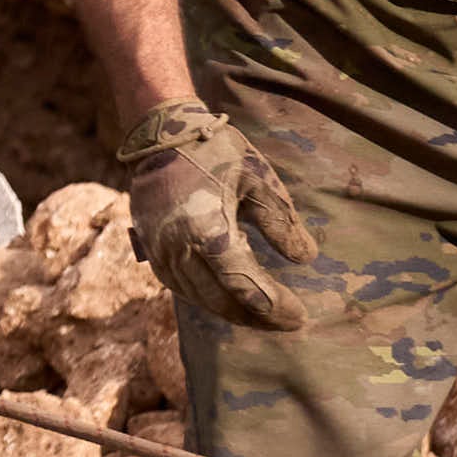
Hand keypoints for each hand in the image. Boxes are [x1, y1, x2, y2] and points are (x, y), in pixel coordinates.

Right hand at [116, 97, 319, 331]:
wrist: (159, 134)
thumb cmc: (214, 151)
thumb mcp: (257, 179)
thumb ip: (281, 222)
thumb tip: (306, 258)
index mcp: (207, 231)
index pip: (244, 286)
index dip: (274, 307)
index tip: (300, 317)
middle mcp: (179, 249)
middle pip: (221, 301)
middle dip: (257, 317)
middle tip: (287, 323)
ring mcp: (161, 252)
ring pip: (200, 299)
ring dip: (233, 312)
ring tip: (263, 315)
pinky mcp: (151, 251)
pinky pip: (181, 288)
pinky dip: (208, 299)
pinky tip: (228, 298)